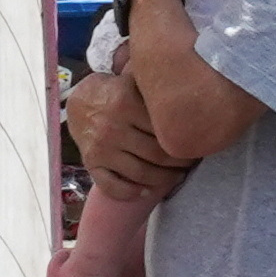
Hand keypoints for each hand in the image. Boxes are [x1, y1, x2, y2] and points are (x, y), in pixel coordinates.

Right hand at [65, 71, 186, 197]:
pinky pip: (112, 186)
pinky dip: (131, 193)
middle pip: (157, 155)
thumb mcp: (134, 82)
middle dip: (179, 164)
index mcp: (126, 104)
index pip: (165, 131)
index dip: (185, 142)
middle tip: (190, 164)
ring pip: (141, 174)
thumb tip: (194, 99)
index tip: (197, 145)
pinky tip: (146, 191)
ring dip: (163, 180)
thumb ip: (156, 91)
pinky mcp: (90, 162)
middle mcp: (112, 128)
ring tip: (176, 177)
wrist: (79, 101)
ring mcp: (101, 148)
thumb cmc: (116, 92)